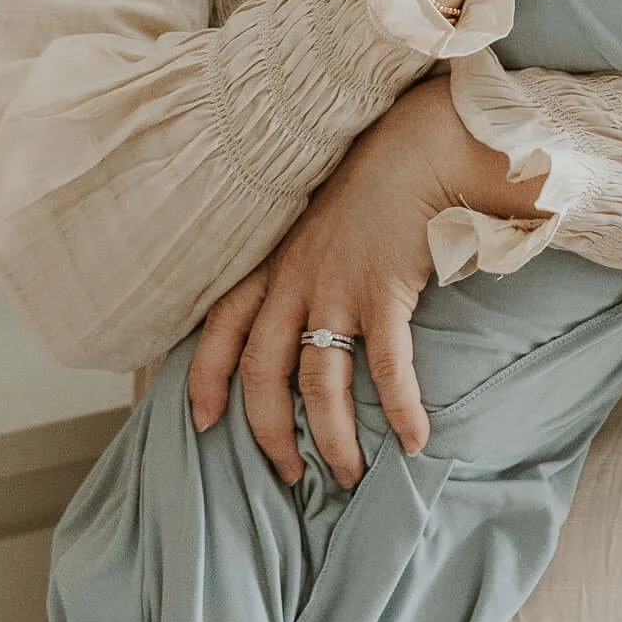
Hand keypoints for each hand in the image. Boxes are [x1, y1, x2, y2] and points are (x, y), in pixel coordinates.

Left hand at [185, 78, 519, 486]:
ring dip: (332, 438)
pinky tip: (414, 440)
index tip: (203, 425)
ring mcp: (337, 287)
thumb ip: (304, 265)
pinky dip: (399, 409)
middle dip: (270, 433)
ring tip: (351, 475)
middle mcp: (294, 280)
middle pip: (263, 373)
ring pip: (317, 383)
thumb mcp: (319, 224)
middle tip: (290, 475)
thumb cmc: (376, 185)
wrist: (419, 146)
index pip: (221, 328)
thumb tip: (308, 316)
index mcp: (274, 264)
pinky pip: (386, 366)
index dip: (205, 379)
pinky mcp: (384, 291)